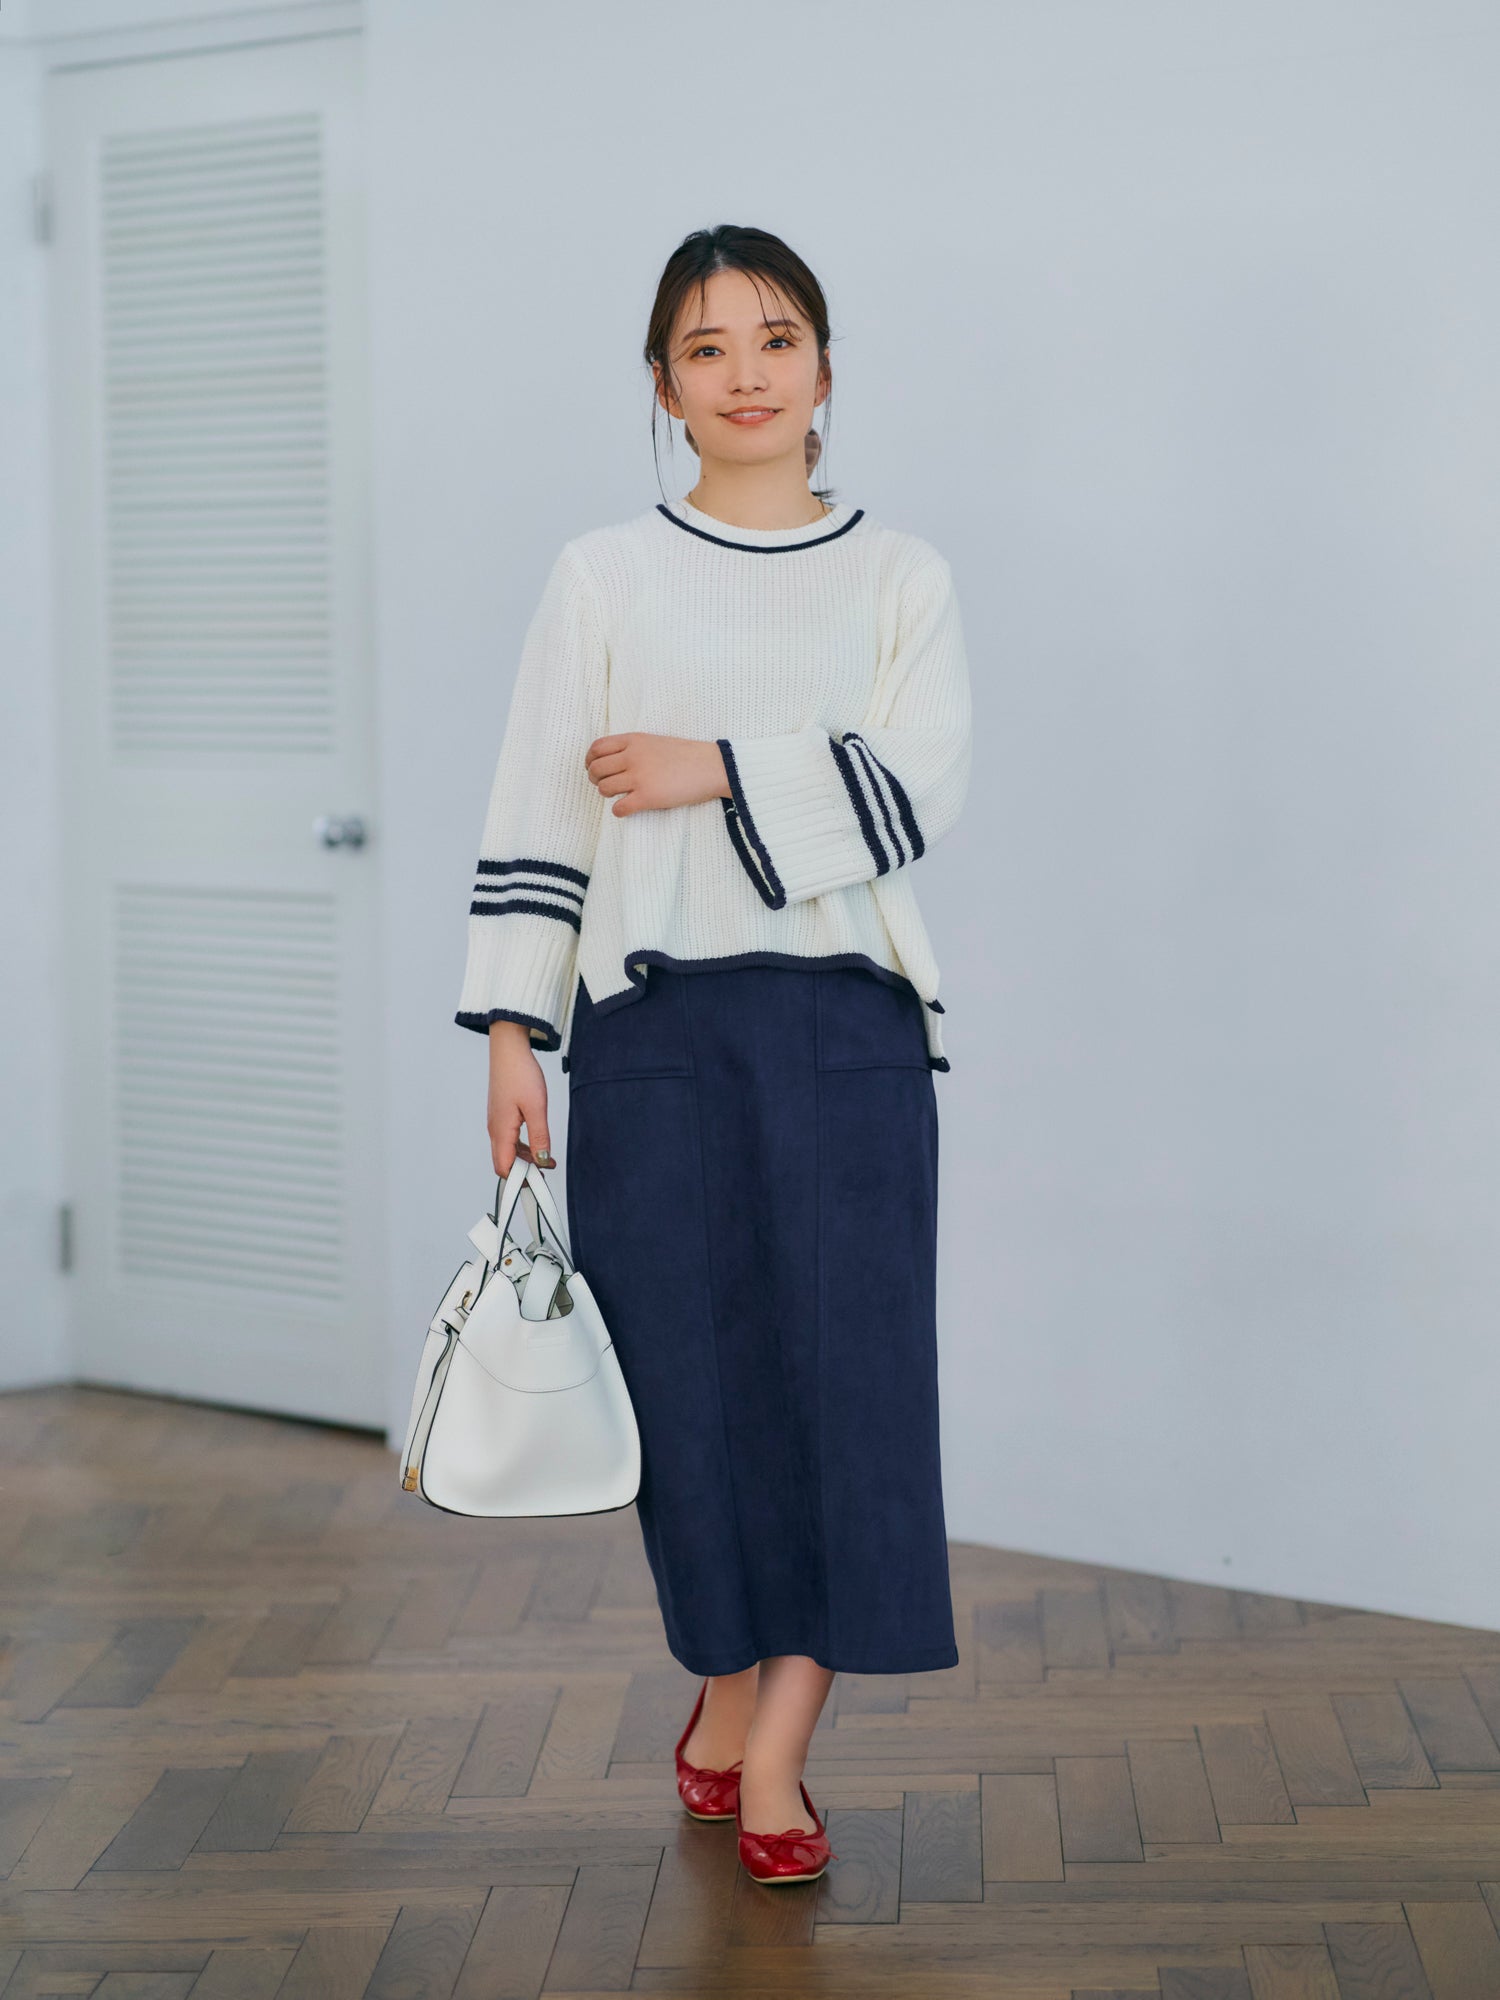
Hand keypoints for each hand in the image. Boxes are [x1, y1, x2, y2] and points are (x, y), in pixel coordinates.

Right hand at [487, 1020, 555, 1173]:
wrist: (509, 1050)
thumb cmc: (520, 1074)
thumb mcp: (536, 1107)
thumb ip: (540, 1136)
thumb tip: (542, 1160)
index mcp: (500, 1131)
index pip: (503, 1168)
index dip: (518, 1181)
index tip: (536, 1185)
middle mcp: (494, 1129)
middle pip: (504, 1162)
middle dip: (523, 1173)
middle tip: (545, 1174)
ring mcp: (496, 1122)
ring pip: (507, 1151)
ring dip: (525, 1160)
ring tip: (547, 1160)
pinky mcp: (501, 1115)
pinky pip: (509, 1139)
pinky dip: (522, 1147)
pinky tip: (537, 1144)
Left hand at [585, 734, 729, 816]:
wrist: (711, 767)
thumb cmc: (686, 756)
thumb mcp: (654, 741)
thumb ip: (633, 748)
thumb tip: (613, 762)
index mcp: (633, 740)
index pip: (597, 748)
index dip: (589, 760)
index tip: (593, 768)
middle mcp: (632, 757)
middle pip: (596, 770)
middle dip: (595, 780)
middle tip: (604, 785)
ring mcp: (639, 777)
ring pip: (604, 788)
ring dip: (607, 795)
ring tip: (618, 795)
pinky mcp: (648, 797)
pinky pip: (619, 808)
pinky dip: (618, 811)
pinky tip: (626, 808)